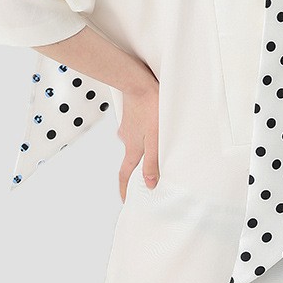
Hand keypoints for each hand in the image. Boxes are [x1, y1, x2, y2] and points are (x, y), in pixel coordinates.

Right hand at [118, 75, 160, 202]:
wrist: (138, 82)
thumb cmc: (150, 108)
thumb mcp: (155, 139)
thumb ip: (152, 162)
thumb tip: (150, 184)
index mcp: (132, 148)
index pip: (125, 174)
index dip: (125, 189)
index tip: (126, 200)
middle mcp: (126, 139)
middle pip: (130, 159)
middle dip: (137, 168)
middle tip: (147, 174)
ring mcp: (127, 126)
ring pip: (134, 142)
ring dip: (142, 148)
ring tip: (156, 148)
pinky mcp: (131, 115)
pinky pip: (136, 129)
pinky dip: (143, 133)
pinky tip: (153, 127)